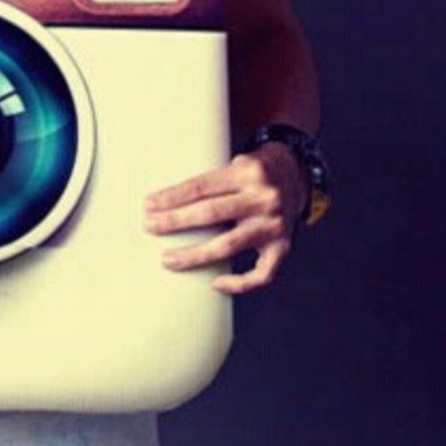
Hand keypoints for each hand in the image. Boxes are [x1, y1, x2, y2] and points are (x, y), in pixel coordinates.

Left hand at [144, 143, 309, 294]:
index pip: (202, 187)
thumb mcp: (236, 162)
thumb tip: (166, 201)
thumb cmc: (255, 171)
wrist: (297, 174)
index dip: (172, 197)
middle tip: (149, 227)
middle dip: (175, 222)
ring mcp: (275, 225)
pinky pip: (262, 273)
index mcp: (248, 173)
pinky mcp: (284, 246)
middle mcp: (264, 198)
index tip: (148, 205)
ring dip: (195, 255)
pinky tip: (215, 283)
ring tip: (168, 260)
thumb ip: (212, 181)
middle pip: (211, 214)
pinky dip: (239, 283)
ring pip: (229, 245)